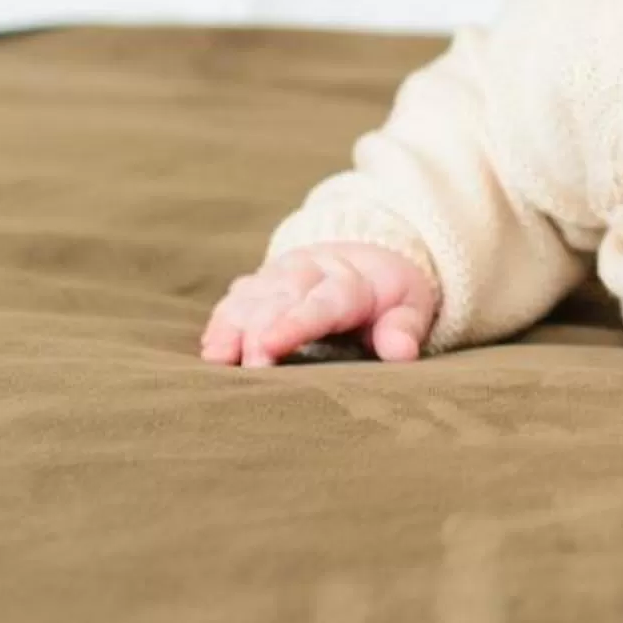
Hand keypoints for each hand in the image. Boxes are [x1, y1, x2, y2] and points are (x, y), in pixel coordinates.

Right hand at [199, 242, 440, 367]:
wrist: (369, 256)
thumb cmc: (389, 296)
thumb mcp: (410, 306)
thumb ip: (404, 328)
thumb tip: (402, 352)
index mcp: (348, 281)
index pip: (321, 302)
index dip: (294, 324)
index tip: (270, 347)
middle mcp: (308, 272)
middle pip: (277, 300)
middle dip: (257, 330)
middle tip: (244, 367)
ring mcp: (280, 275)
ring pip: (250, 296)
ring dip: (231, 325)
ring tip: (216, 357)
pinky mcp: (260, 283)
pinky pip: (236, 298)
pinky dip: (222, 320)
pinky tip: (211, 347)